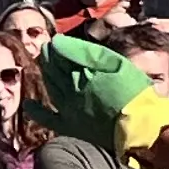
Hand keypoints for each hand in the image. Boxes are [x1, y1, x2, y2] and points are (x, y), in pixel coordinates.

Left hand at [29, 34, 154, 153]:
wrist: (139, 127)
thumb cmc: (133, 92)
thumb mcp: (113, 63)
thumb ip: (84, 52)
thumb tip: (56, 42)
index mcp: (79, 74)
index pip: (61, 57)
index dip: (55, 49)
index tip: (51, 42)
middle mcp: (69, 90)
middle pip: (54, 72)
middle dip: (48, 60)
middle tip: (44, 51)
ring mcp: (68, 109)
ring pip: (51, 89)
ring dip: (45, 76)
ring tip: (42, 66)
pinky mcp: (70, 126)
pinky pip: (49, 118)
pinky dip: (37, 112)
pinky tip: (29, 105)